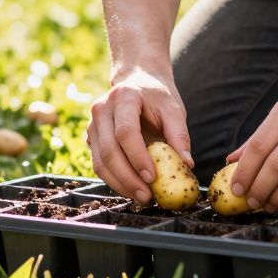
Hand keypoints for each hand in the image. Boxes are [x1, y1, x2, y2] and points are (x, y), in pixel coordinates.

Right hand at [87, 67, 191, 204]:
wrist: (137, 81)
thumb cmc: (157, 97)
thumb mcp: (173, 110)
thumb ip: (179, 135)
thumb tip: (186, 164)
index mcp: (123, 97)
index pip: (125, 132)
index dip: (137, 157)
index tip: (153, 177)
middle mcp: (102, 110)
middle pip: (109, 151)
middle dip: (128, 178)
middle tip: (147, 196)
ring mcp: (92, 124)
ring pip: (100, 162)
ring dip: (119, 184)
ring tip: (142, 197)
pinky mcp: (90, 138)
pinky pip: (99, 164)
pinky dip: (114, 180)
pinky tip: (132, 189)